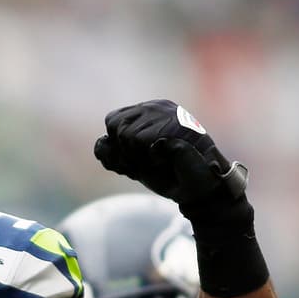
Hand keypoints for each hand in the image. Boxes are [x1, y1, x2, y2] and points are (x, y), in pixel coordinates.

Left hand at [93, 99, 245, 207]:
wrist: (198, 189)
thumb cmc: (168, 175)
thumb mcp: (134, 163)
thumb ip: (114, 153)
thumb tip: (100, 142)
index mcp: (148, 111)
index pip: (112, 120)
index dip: (116, 146)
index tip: (134, 161)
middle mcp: (157, 107)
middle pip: (114, 124)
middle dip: (123, 151)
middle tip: (145, 163)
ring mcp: (167, 114)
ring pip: (125, 134)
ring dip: (136, 157)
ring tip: (157, 162)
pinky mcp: (174, 124)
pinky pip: (138, 141)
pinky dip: (147, 158)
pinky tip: (164, 161)